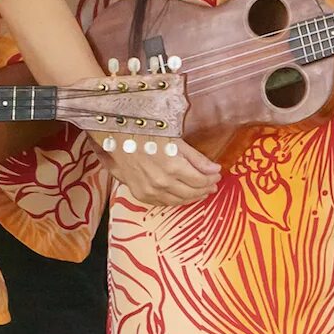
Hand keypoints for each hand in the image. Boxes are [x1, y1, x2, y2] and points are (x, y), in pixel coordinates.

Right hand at [105, 135, 219, 208]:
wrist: (116, 134)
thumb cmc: (145, 130)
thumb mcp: (175, 140)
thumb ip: (196, 158)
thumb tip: (214, 169)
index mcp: (173, 167)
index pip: (200, 180)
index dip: (211, 179)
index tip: (217, 174)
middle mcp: (161, 183)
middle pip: (191, 192)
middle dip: (205, 189)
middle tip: (212, 185)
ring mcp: (149, 191)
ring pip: (178, 201)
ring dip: (192, 198)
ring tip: (200, 192)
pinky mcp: (140, 194)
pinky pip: (162, 203)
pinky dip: (175, 201)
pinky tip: (180, 197)